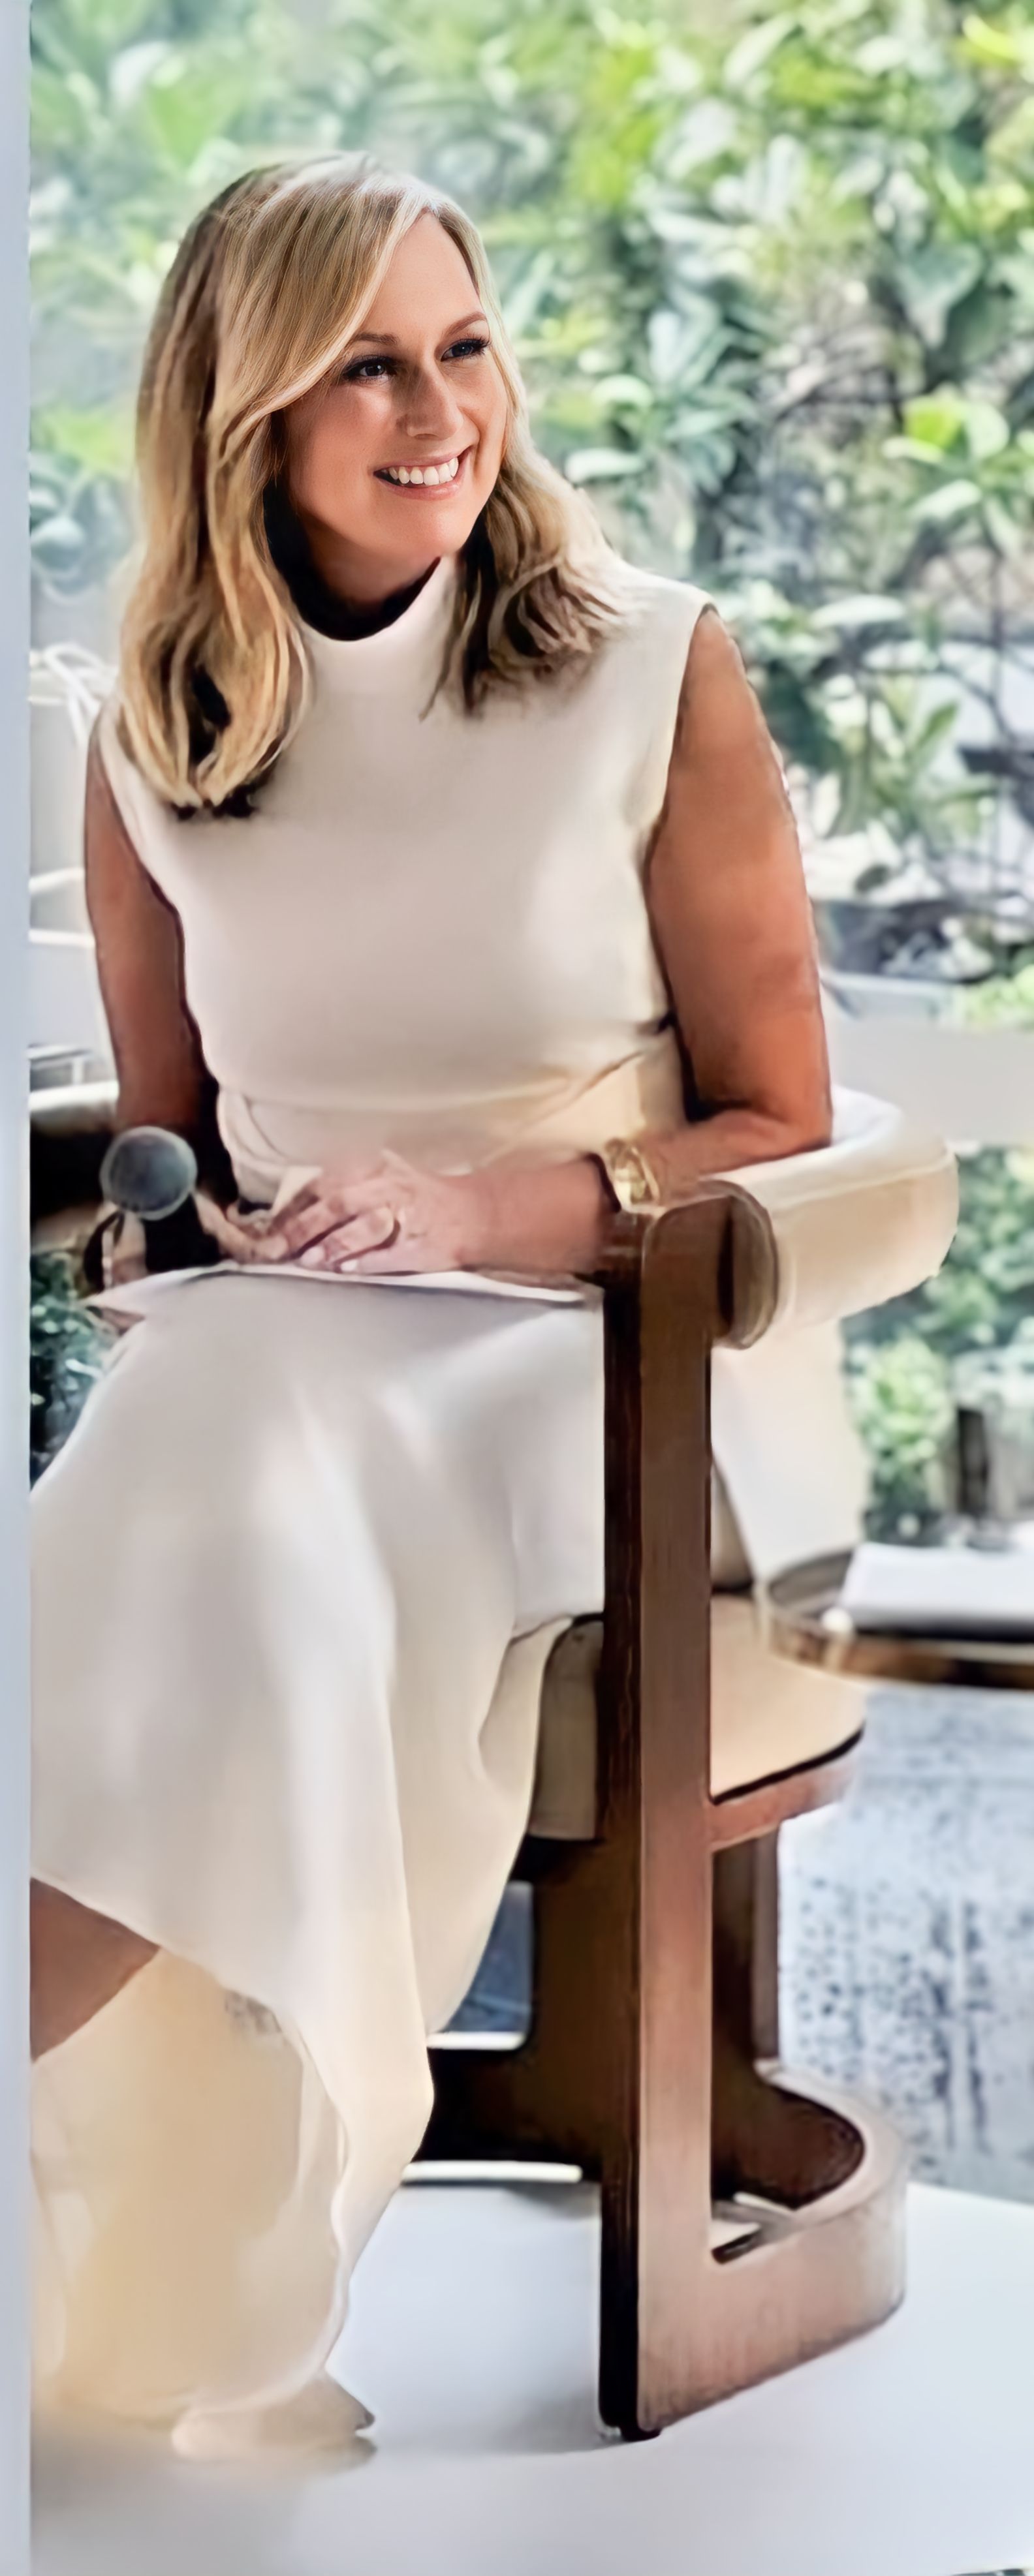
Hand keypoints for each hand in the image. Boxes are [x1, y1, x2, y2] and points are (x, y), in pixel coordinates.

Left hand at [238, 1148, 610, 1278]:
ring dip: (332, 1245)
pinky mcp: (423, 1245)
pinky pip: (391, 1254)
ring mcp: (407, 1216)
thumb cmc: (415, 1201)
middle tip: (272, 1249)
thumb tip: (280, 1223)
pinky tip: (347, 1272)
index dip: (289, 1209)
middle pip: (335, 1204)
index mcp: (370, 1169)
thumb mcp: (373, 1184)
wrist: (474, 1213)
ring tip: (308, 1260)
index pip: (321, 1186)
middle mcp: (387, 1187)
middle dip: (301, 1228)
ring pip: (363, 1226)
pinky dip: (367, 1263)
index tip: (261, 1230)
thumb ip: (332, 1200)